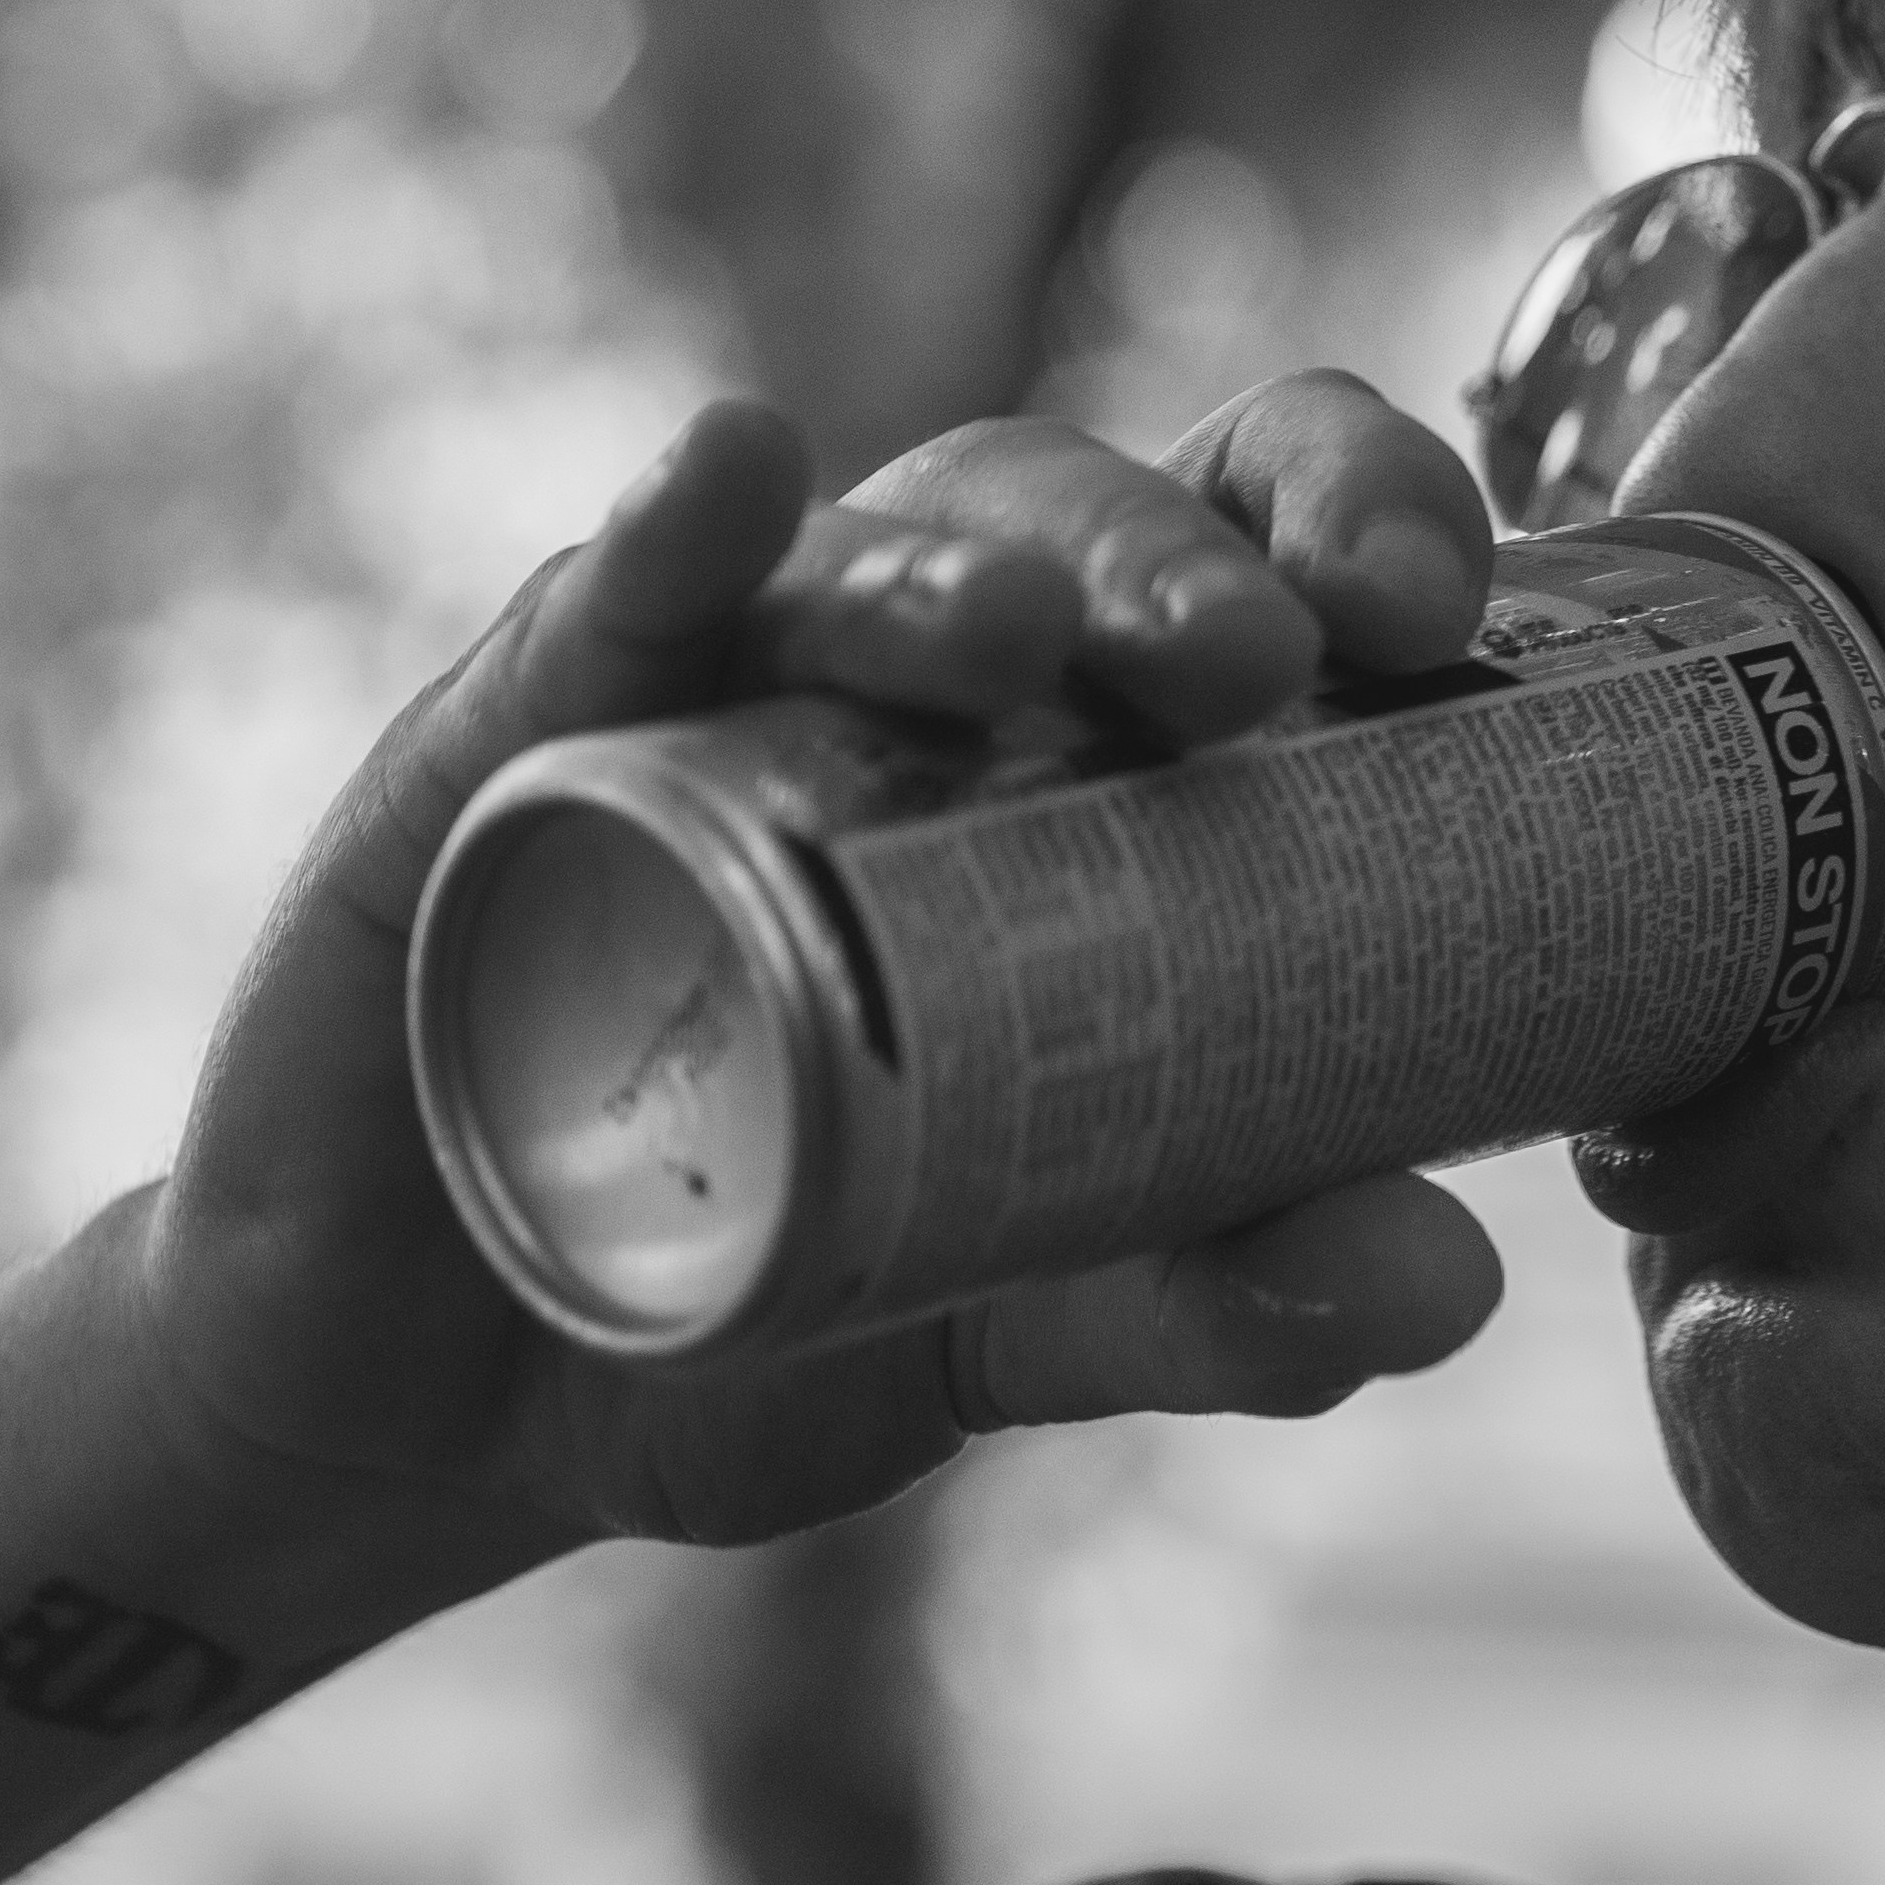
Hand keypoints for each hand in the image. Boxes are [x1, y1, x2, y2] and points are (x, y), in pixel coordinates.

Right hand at [131, 377, 1515, 1557]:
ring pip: (848, 558)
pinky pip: (596, 602)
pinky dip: (670, 531)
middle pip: (1073, 518)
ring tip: (1014, 630)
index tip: (1430, 612)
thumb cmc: (755, 1303)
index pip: (1251, 551)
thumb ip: (1211, 1302)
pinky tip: (726, 470)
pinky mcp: (500, 745)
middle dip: (1173, 556)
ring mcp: (699, 698)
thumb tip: (1445, 1281)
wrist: (439, 1414)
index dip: (1360, 515)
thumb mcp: (1007, 1322)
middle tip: (1254, 661)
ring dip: (944, 560)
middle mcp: (906, 690)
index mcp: (1082, 761)